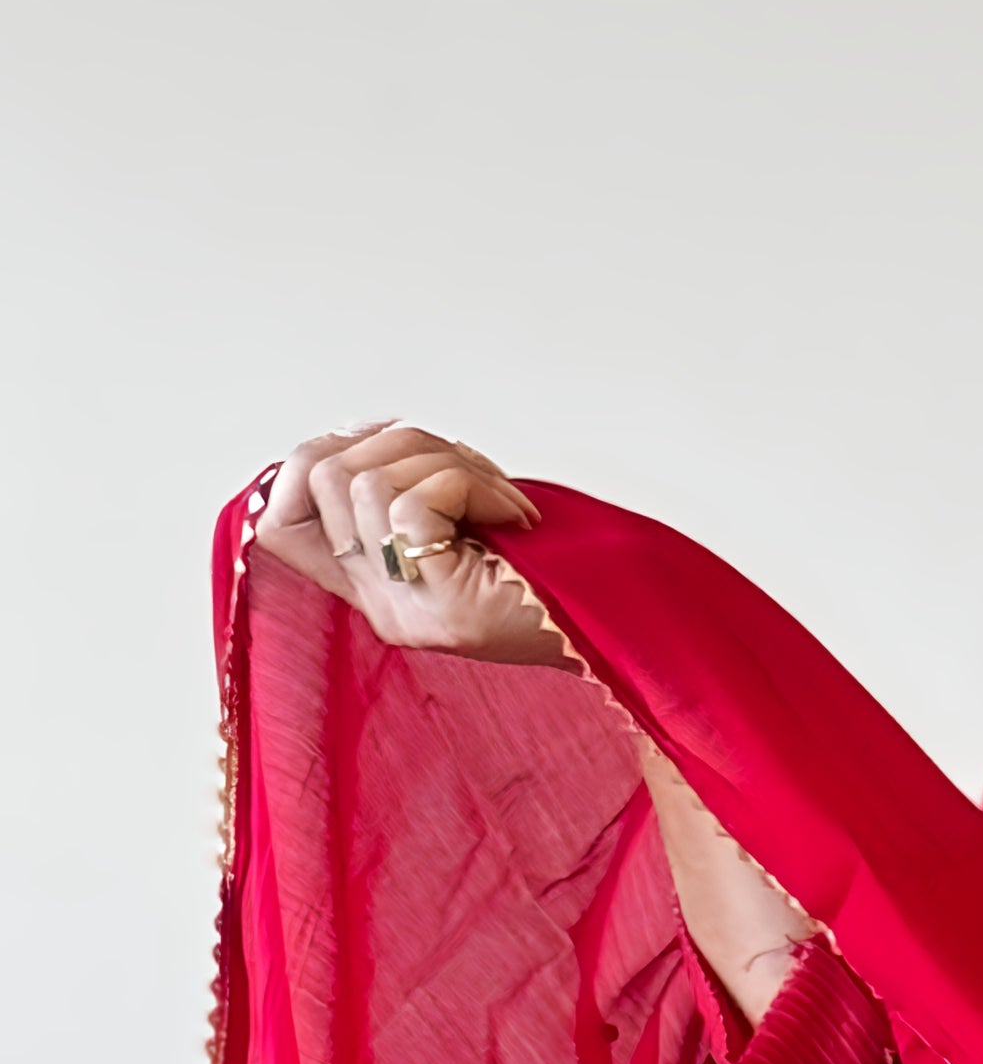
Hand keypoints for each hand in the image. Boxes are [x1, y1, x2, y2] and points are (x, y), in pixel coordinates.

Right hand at [255, 420, 567, 669]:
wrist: (625, 632)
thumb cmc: (558, 566)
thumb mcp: (467, 518)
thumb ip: (410, 487)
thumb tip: (362, 431)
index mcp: (379, 588)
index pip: (275, 524)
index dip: (309, 463)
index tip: (380, 443)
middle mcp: (383, 607)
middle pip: (318, 474)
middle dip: (399, 442)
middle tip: (471, 468)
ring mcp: (410, 612)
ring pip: (362, 481)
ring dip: (443, 461)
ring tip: (500, 496)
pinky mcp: (448, 610)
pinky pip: (411, 506)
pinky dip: (468, 486)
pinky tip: (513, 516)